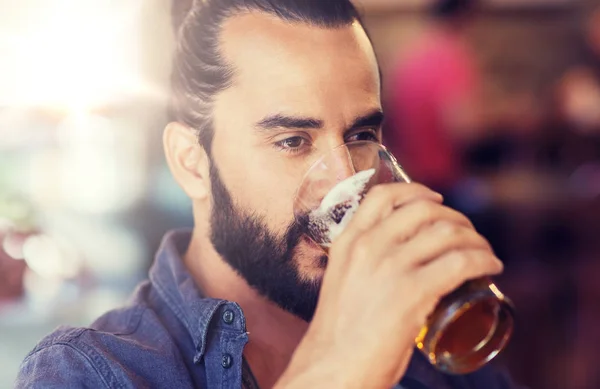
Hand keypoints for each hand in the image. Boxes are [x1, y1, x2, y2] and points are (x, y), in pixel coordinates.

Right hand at [277, 183, 502, 388]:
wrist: (333, 366)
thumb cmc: (339, 334)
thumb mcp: (343, 281)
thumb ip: (365, 263)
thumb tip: (400, 260)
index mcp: (348, 241)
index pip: (383, 195)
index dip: (417, 190)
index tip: (435, 198)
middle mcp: (368, 246)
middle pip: (424, 208)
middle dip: (454, 216)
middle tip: (466, 232)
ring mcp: (390, 266)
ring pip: (447, 232)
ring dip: (475, 237)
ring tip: (483, 250)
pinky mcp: (413, 291)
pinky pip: (461, 261)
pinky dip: (484, 259)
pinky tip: (491, 265)